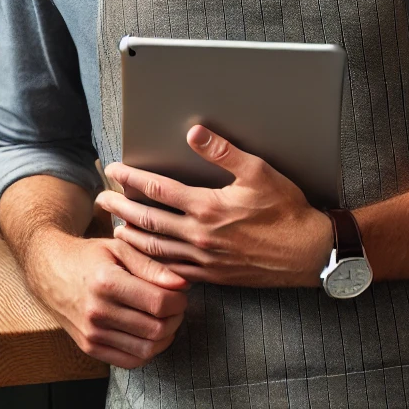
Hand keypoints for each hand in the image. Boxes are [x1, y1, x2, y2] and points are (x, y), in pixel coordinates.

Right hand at [28, 231, 189, 368]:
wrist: (51, 272)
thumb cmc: (89, 256)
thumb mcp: (119, 248)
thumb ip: (152, 266)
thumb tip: (182, 284)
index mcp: (107, 282)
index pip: (158, 302)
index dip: (179, 299)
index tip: (181, 291)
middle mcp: (98, 312)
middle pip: (156, 328)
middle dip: (176, 317)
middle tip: (176, 303)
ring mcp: (93, 334)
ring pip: (147, 349)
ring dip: (166, 335)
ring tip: (165, 317)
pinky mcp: (90, 348)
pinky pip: (131, 361)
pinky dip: (148, 350)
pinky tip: (150, 332)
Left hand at [95, 125, 332, 287]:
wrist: (308, 252)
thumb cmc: (286, 210)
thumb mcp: (257, 171)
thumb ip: (222, 151)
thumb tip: (194, 132)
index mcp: (207, 206)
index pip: (157, 189)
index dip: (131, 178)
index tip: (114, 170)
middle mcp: (200, 235)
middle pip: (148, 220)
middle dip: (120, 208)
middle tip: (100, 201)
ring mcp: (204, 259)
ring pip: (156, 248)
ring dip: (132, 236)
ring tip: (115, 229)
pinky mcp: (213, 276)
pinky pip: (173, 271)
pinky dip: (153, 263)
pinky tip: (146, 259)